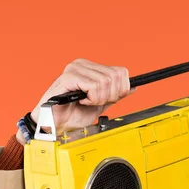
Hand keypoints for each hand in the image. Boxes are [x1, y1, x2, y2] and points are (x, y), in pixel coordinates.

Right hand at [16, 59, 135, 143]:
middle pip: (115, 77)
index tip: (108, 100)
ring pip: (106, 82)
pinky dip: (92, 98)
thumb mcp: (100, 104)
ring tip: (87, 103)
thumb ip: (115, 95)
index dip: (121, 90)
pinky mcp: (69, 77)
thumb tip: (133, 87)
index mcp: (91, 68)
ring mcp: (75, 68)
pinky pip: (93, 86)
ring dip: (99, 99)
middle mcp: (83, 65)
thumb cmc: (72, 114)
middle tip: (95, 103)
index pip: (121, 72)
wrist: (55, 124)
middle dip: (110, 96)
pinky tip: (81, 101)